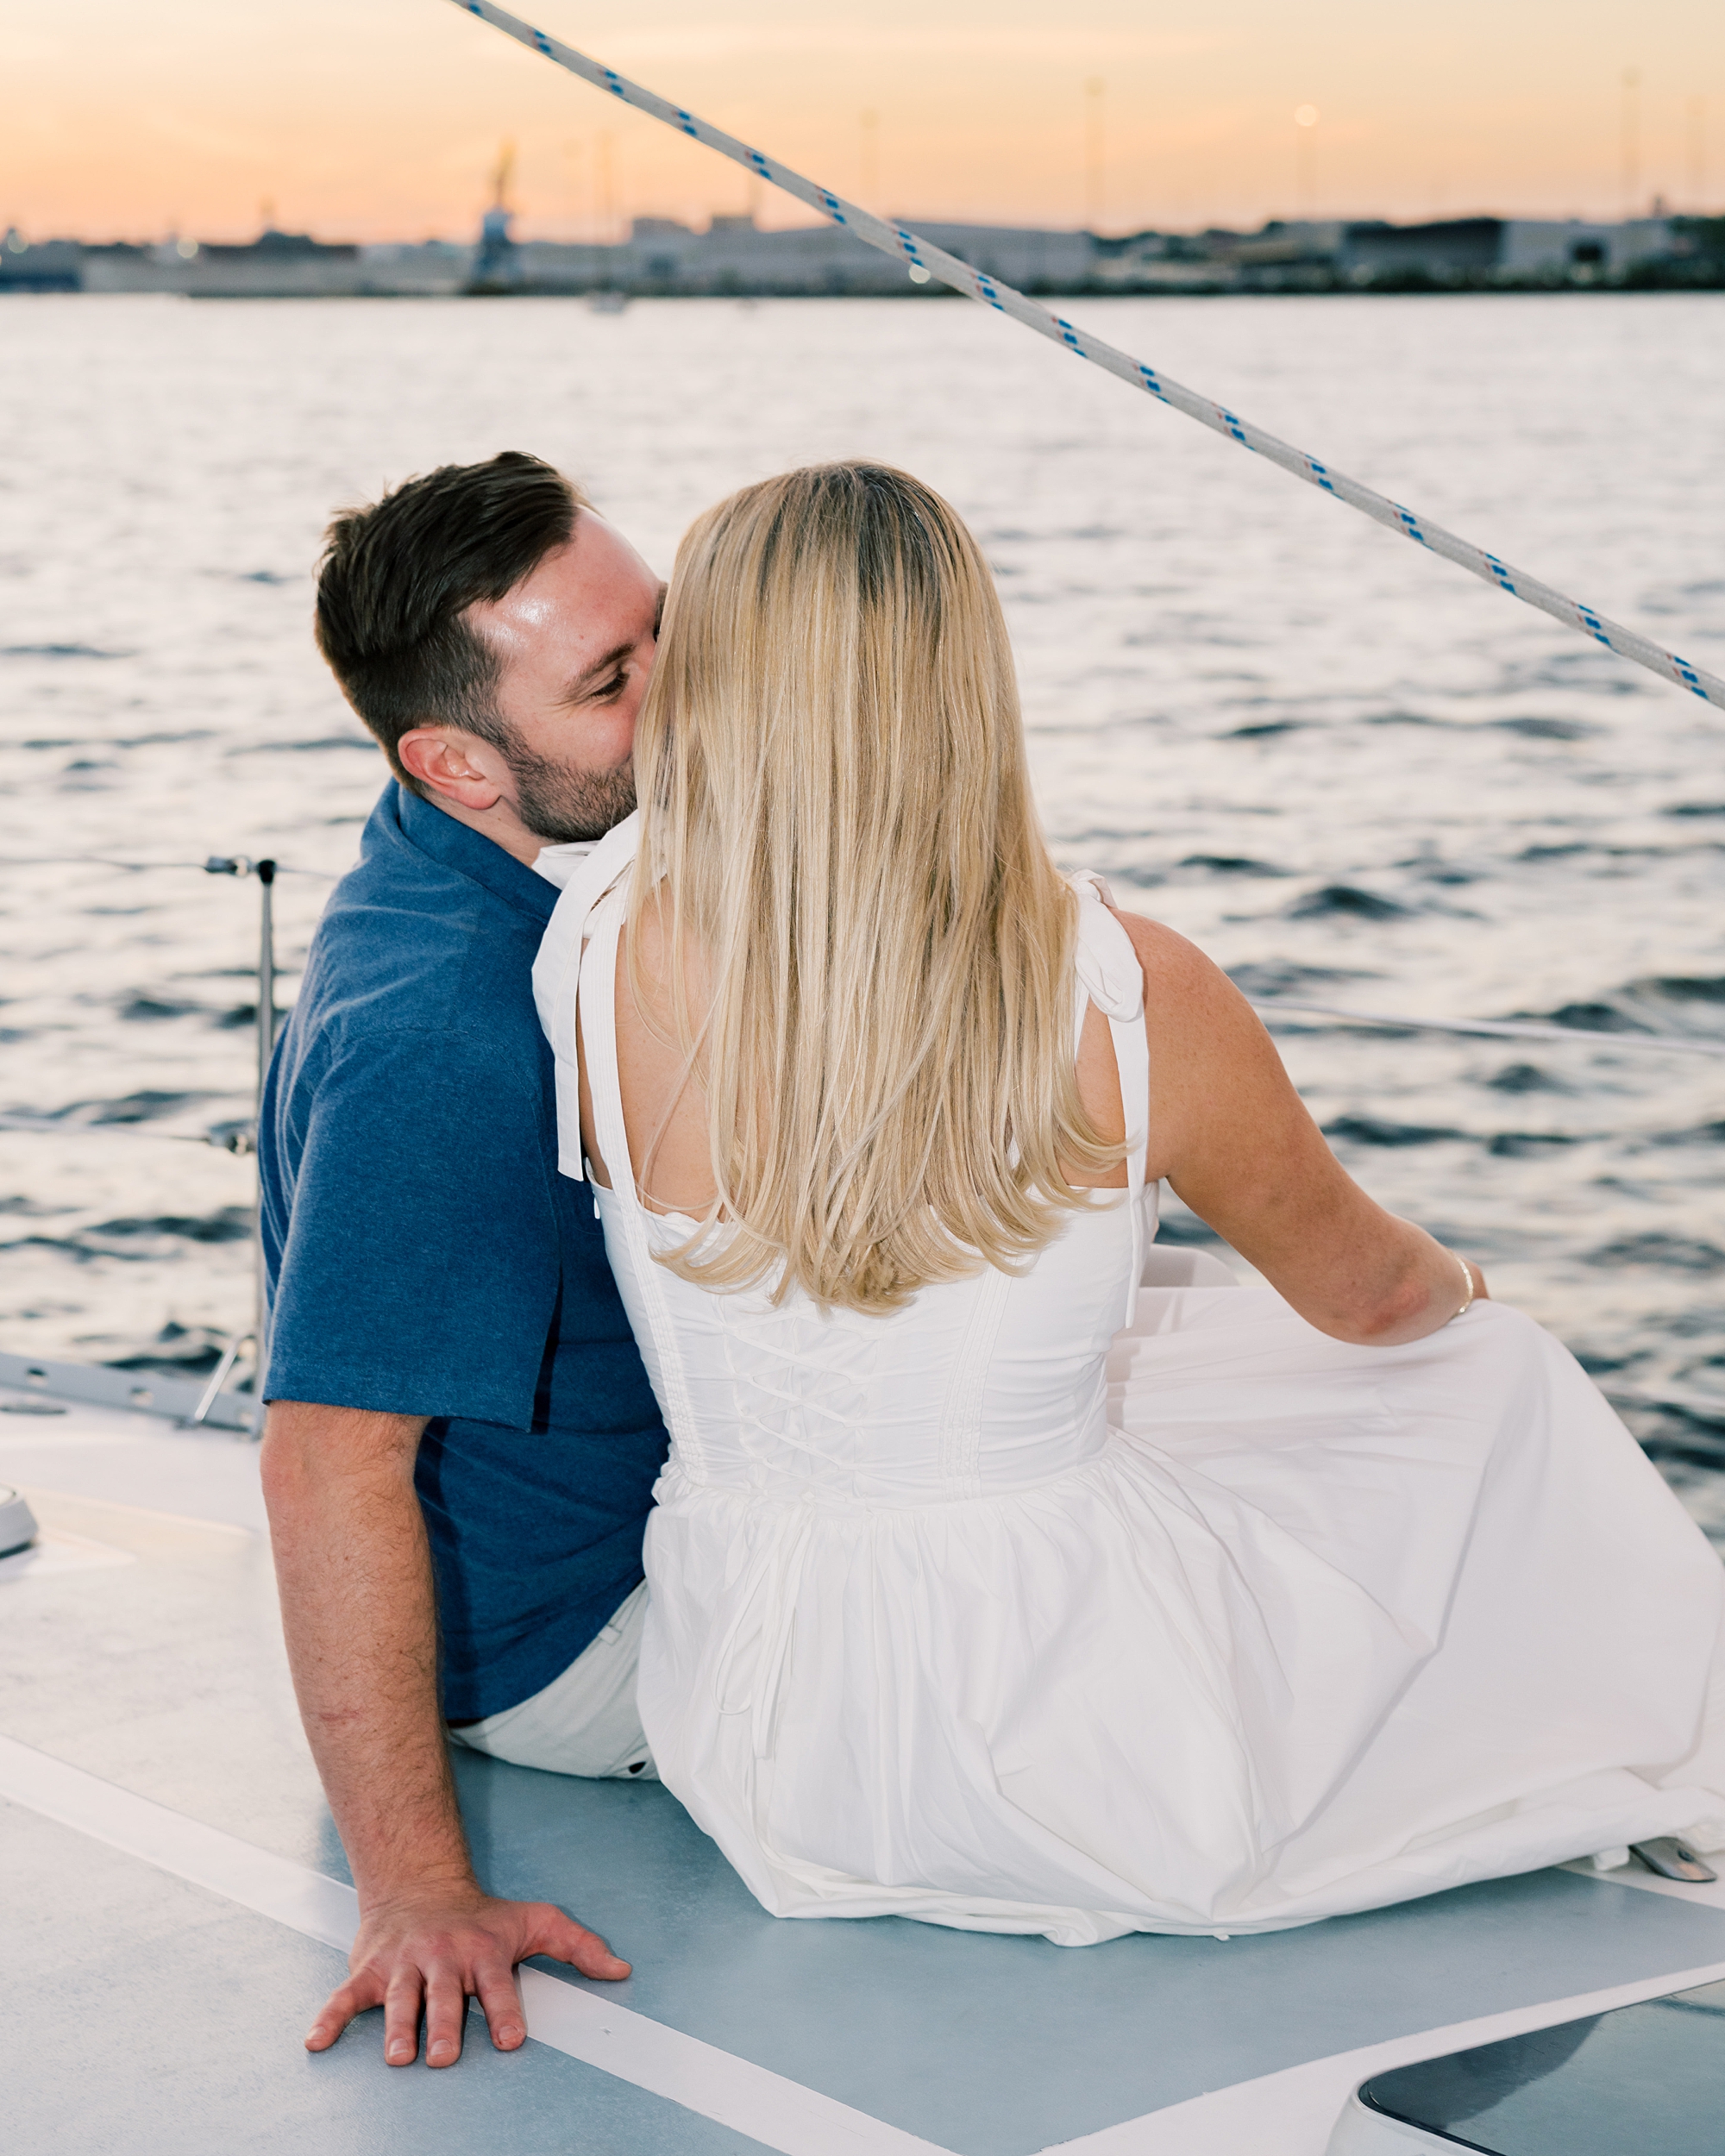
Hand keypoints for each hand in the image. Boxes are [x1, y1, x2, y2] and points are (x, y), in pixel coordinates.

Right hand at [306, 1877, 630, 2066]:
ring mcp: (404, 1964)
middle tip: (443, 2056)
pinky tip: (315, 2043)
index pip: (497, 1985)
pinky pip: (345, 1996)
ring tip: (398, 2057)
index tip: (510, 2039)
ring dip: (398, 2026)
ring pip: (400, 1997)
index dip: (504, 2011)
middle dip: (445, 2025)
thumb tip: (623, 1970)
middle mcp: (443, 1957)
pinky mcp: (369, 1970)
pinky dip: (329, 2017)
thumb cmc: (484, 1916)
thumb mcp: (535, 1920)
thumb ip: (578, 1945)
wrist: (421, 1885)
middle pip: (445, 1996)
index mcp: (483, 1952)